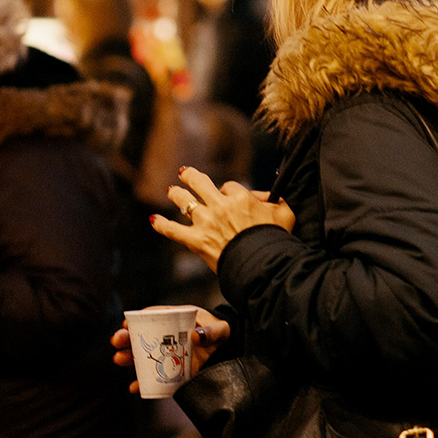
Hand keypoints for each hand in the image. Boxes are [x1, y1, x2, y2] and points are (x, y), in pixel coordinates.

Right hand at [111, 309, 230, 394]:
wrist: (230, 356)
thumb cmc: (223, 336)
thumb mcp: (221, 331)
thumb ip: (212, 333)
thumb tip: (195, 336)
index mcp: (179, 320)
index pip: (156, 315)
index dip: (140, 318)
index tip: (127, 323)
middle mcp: (169, 337)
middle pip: (144, 336)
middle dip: (127, 338)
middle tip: (116, 341)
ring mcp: (168, 355)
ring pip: (144, 355)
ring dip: (129, 357)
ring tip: (118, 359)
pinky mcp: (171, 373)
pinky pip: (153, 378)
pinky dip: (143, 383)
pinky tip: (134, 387)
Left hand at [151, 167, 294, 271]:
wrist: (262, 264)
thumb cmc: (274, 240)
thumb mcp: (285, 214)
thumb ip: (278, 201)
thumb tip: (270, 197)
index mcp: (240, 197)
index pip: (229, 186)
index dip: (228, 191)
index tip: (229, 198)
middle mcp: (220, 205)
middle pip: (200, 183)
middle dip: (191, 177)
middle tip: (184, 173)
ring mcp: (206, 222)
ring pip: (184, 202)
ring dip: (176, 195)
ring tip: (171, 191)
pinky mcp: (196, 240)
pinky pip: (173, 231)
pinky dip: (162, 225)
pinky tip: (153, 219)